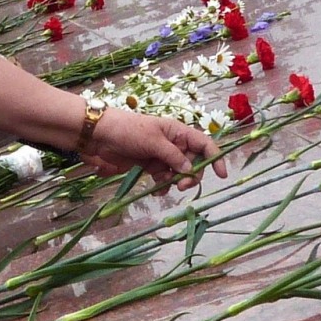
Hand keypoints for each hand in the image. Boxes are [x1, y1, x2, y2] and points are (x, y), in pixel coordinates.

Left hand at [85, 108, 225, 188]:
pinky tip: (156, 190)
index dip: (215, 158)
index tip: (221, 175)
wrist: (99, 135)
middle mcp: (173, 143)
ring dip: (175, 181)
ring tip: (163, 185)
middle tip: (181, 186)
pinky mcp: (149, 165)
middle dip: (191, 175)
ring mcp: (161, 155)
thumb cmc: (127, 130)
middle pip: (193, 162)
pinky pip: (164, 178)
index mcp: (177, 132)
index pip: (204, 144)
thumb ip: (174, 156)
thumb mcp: (153, 141)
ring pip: (179, 173)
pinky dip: (163, 185)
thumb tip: (190, 170)